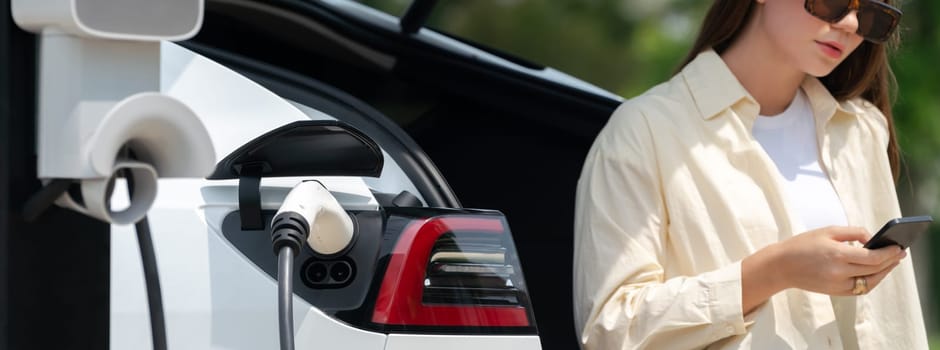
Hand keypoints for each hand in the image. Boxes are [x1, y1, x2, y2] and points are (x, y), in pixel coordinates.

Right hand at [774, 226, 905, 295]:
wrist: (781, 266)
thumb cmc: (802, 245)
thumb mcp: (827, 231)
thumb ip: (853, 232)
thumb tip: (872, 238)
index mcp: (837, 254)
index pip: (872, 257)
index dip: (889, 253)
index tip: (898, 247)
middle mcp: (839, 272)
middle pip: (874, 269)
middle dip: (890, 261)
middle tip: (900, 253)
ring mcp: (837, 285)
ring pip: (870, 282)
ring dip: (884, 273)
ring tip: (891, 263)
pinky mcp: (835, 292)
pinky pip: (860, 289)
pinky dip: (871, 281)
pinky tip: (876, 272)